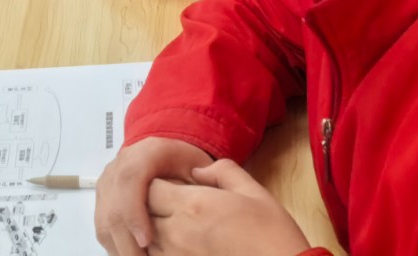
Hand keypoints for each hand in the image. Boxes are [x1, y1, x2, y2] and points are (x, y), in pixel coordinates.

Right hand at [95, 137, 213, 254]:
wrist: (167, 160)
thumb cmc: (185, 166)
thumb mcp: (200, 166)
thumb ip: (204, 179)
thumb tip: (200, 189)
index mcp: (145, 152)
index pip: (130, 178)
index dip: (134, 211)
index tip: (146, 240)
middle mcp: (120, 166)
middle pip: (114, 207)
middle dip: (128, 241)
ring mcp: (108, 184)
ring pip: (105, 222)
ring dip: (121, 248)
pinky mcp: (103, 201)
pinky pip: (104, 230)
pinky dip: (118, 248)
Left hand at [146, 160, 310, 254]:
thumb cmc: (273, 237)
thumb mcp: (253, 192)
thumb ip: (221, 171)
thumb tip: (198, 169)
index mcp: (193, 205)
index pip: (150, 188)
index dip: (158, 185)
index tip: (172, 186)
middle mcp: (177, 233)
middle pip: (144, 214)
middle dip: (154, 207)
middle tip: (174, 207)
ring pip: (147, 241)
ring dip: (155, 233)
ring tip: (180, 228)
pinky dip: (163, 252)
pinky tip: (185, 247)